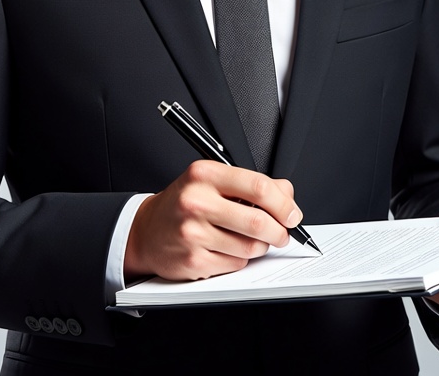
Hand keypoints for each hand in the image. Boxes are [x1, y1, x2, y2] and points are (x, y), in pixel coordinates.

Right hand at [123, 160, 300, 280]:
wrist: (147, 230)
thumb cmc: (185, 203)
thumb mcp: (213, 181)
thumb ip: (251, 184)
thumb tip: (287, 195)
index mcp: (205, 174)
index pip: (258, 186)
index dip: (283, 204)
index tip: (292, 214)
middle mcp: (196, 201)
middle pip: (258, 221)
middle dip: (279, 231)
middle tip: (282, 233)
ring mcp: (193, 233)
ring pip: (250, 247)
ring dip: (260, 247)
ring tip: (251, 240)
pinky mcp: (193, 261)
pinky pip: (235, 264)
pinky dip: (240, 259)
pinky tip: (228, 249)